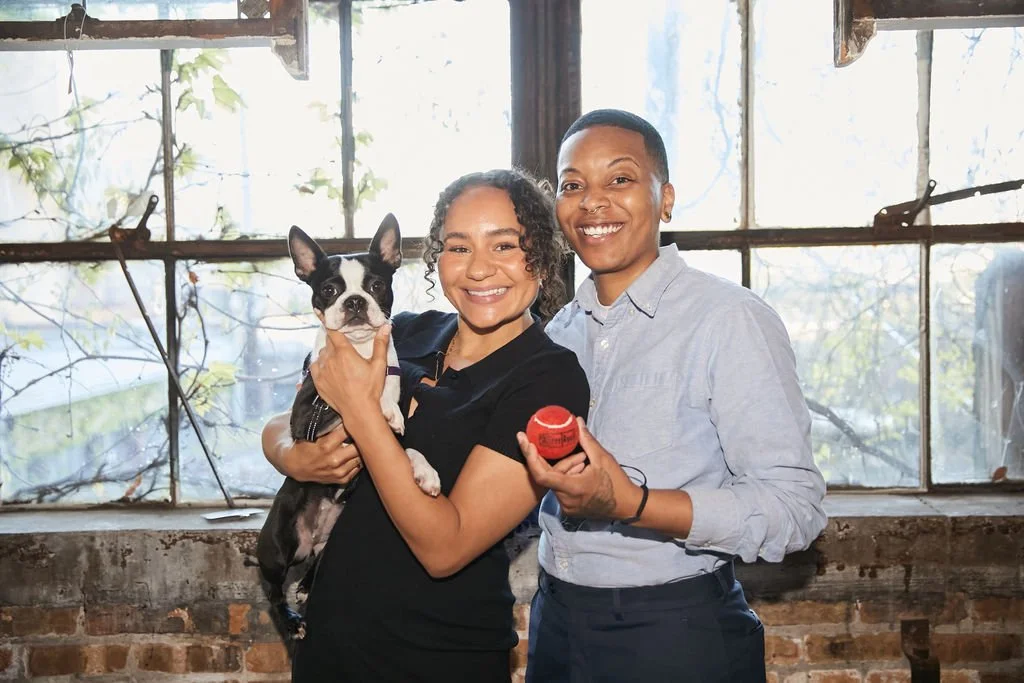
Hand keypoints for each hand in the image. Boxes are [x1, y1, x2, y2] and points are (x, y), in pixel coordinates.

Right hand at [281, 425, 362, 484]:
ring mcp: (338, 471)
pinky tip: (354, 454)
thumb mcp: (309, 430)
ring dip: (360, 449)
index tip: (356, 418)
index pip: (348, 430)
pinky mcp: (341, 479)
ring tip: (360, 442)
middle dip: (361, 437)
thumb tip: (323, 400)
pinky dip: (357, 460)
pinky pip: (358, 468)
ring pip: (361, 457)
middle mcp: (334, 459)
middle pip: (359, 445)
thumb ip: (322, 420)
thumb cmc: (302, 445)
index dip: (353, 423)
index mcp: (326, 445)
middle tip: (362, 430)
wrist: (295, 466)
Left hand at [308, 325, 389, 420]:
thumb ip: (381, 344)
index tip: (332, 321)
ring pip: (321, 354)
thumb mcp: (379, 365)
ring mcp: (321, 371)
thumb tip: (385, 326)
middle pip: (328, 343)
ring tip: (337, 359)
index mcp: (344, 352)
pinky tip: (328, 368)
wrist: (359, 411)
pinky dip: (320, 364)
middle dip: (335, 341)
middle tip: (344, 346)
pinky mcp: (317, 381)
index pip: (333, 332)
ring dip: (328, 353)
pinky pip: (314, 366)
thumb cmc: (370, 388)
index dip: (332, 324)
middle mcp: (330, 359)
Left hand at [519, 417, 641, 519]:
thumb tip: (576, 421)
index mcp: (572, 488)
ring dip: (566, 468)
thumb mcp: (602, 458)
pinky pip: (562, 489)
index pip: (541, 476)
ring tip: (584, 461)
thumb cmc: (616, 482)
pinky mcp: (570, 509)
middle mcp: (565, 500)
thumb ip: (586, 440)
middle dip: (558, 460)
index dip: (531, 458)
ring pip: (557, 481)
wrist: (628, 506)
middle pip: (551, 475)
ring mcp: (567, 507)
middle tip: (572, 450)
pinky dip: (569, 477)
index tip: (527, 443)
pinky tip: (583, 471)